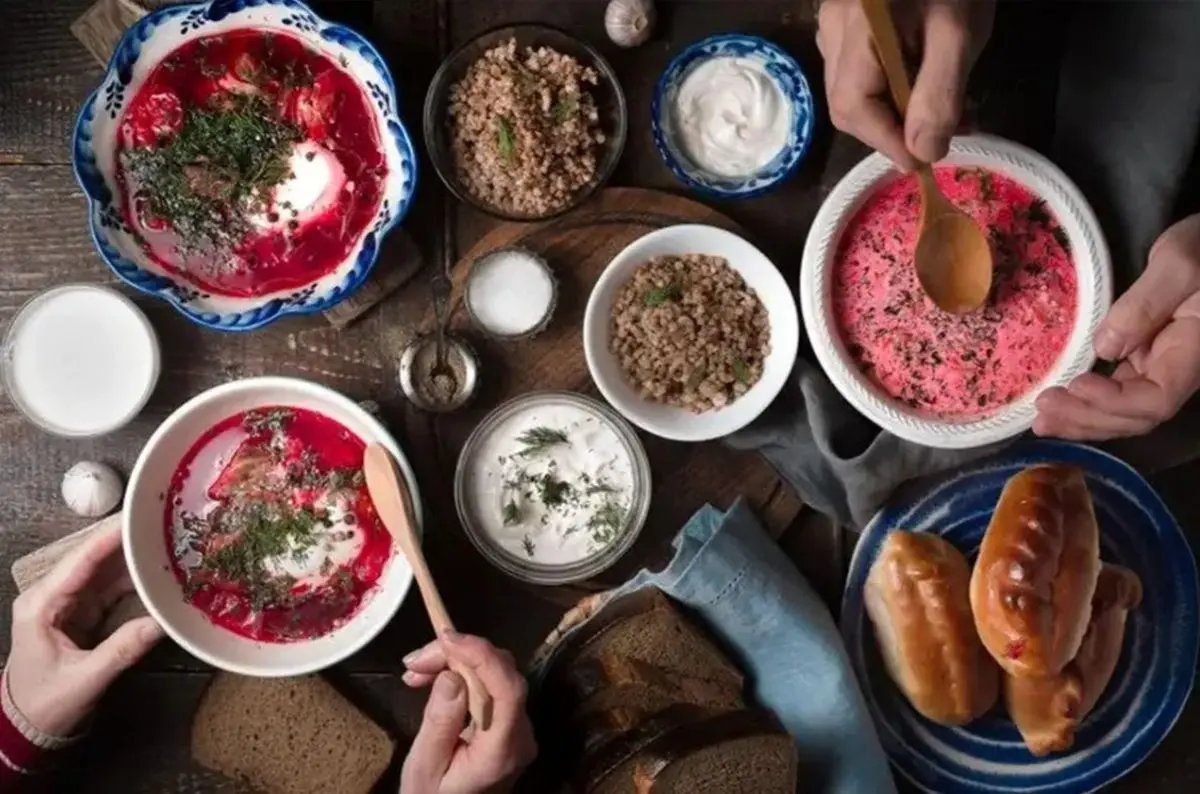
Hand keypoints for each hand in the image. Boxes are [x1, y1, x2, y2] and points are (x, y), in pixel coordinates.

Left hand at [5, 522, 163, 736]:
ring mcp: (68, 602)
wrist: (28, 726)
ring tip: (167, 542)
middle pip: (94, 559)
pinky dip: (135, 578)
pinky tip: (157, 569)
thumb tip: (161, 623)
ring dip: (135, 558)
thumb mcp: (84, 680)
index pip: (79, 562)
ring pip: (106, 570)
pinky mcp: (83, 611)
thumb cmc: (44, 704)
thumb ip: (122, 650)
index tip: (138, 519)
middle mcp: (52, 596)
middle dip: (127, 541)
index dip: (109, 538)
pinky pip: (112, 586)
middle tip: (163, 525)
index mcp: (41, 605)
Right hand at [400, 633, 536, 793]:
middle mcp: (521, 736)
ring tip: (416, 670)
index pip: (508, 691)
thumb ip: (439, 723)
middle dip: (459, 655)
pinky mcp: (509, 724)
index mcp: (502, 752)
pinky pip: (492, 687)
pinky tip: (433, 677)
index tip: (446, 639)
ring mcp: (519, 729)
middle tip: (415, 660)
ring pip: (498, 675)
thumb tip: (451, 675)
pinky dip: (464, 675)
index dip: (482, 656)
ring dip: (458, 662)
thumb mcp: (424, 769)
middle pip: (503, 676)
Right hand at [817, 0, 993, 166]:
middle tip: (938, 135)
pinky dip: (886, 81)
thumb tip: (924, 152)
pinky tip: (918, 76)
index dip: (888, 144)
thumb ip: (939, 95)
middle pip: (848, 102)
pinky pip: (856, 60)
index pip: (855, 110)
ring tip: (938, 108)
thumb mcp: (959, 32)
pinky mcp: (849, 10)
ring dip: (891, 107)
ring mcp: (836, 17)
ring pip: (851, 83)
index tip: (925, 162)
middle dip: (890, 129)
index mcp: (857, 33)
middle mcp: (834, 29)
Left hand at [1036, 214, 1199, 439]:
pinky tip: (1057, 410)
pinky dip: (1086, 404)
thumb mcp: (1178, 263)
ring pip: (1124, 411)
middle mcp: (1178, 369)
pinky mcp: (1144, 359)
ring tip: (1042, 421)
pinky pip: (1116, 393)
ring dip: (1082, 419)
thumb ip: (1144, 305)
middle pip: (1135, 415)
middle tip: (1043, 411)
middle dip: (1088, 417)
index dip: (1115, 402)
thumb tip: (1105, 349)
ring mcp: (1160, 367)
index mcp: (1194, 353)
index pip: (1157, 399)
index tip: (1077, 385)